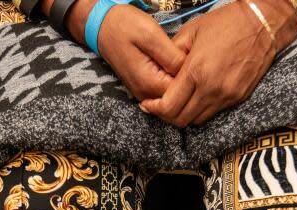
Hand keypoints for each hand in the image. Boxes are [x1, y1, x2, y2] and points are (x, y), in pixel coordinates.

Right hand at [64, 2, 185, 100]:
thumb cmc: (125, 26)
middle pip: (179, 97)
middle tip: (188, 56)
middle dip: (188, 80)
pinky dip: (172, 79)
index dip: (192, 76)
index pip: (183, 92)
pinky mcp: (144, 88)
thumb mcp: (151, 34)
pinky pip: (165, 90)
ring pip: (173, 95)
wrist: (103, 26)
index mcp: (150, 83)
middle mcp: (146, 94)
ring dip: (181, 80)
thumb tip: (188, 71)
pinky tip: (172, 64)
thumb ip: (171, 56)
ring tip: (179, 58)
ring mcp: (144, 93)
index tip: (193, 58)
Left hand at [140, 0, 296, 126]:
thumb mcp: (191, 31)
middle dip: (166, 116)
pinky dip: (201, 110)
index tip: (148, 104)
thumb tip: (159, 71)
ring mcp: (227, 96)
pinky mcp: (238, 98)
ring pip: (197, 120)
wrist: (262, 24)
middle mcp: (211, 89)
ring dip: (185, 115)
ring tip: (179, 102)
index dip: (155, 109)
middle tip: (160, 106)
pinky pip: (213, 113)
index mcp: (196, 71)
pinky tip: (197, 97)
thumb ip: (171, 54)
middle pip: (181, 120)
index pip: (169, 106)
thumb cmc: (226, 23)